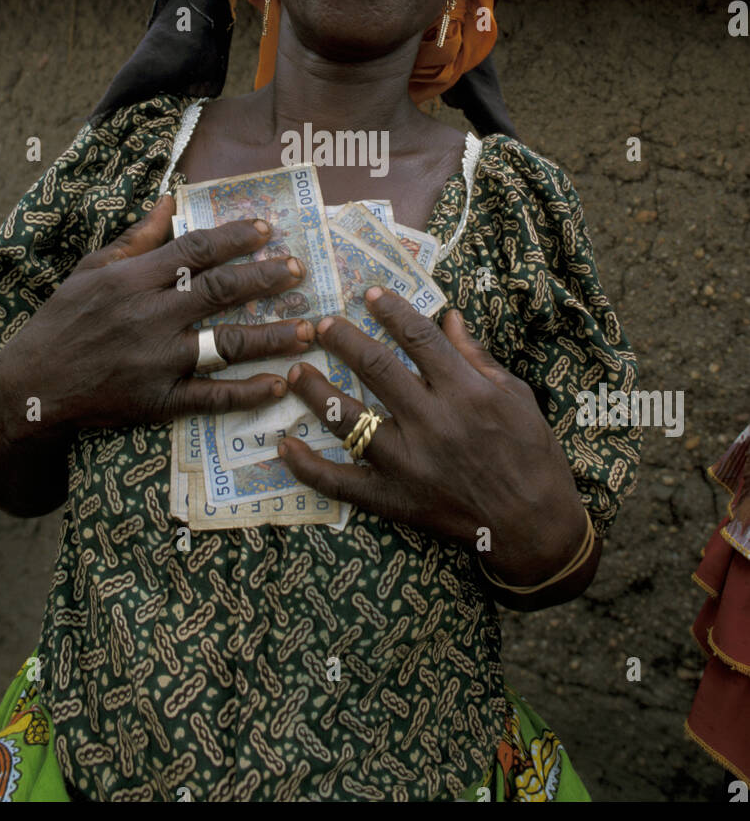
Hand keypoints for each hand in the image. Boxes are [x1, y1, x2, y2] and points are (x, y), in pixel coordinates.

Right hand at [0, 194, 314, 442]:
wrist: (33, 386)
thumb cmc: (64, 320)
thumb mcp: (93, 269)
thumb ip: (138, 237)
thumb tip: (174, 199)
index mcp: (133, 280)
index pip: (195, 250)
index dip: (235, 238)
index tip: (268, 229)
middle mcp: (149, 317)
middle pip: (219, 291)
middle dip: (264, 279)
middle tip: (299, 270)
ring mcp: (157, 362)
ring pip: (225, 344)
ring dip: (272, 336)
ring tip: (309, 328)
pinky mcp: (158, 401)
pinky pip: (210, 398)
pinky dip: (246, 393)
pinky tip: (278, 384)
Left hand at [279, 288, 587, 580]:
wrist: (535, 525)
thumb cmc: (531, 453)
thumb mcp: (515, 395)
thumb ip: (476, 357)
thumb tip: (449, 316)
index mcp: (466, 391)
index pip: (419, 337)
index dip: (392, 310)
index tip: (369, 294)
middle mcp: (433, 421)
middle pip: (376, 367)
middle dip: (343, 340)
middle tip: (321, 324)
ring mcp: (409, 463)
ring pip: (348, 419)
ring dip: (316, 392)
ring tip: (294, 371)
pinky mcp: (395, 499)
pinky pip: (341, 483)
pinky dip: (309, 466)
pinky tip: (285, 446)